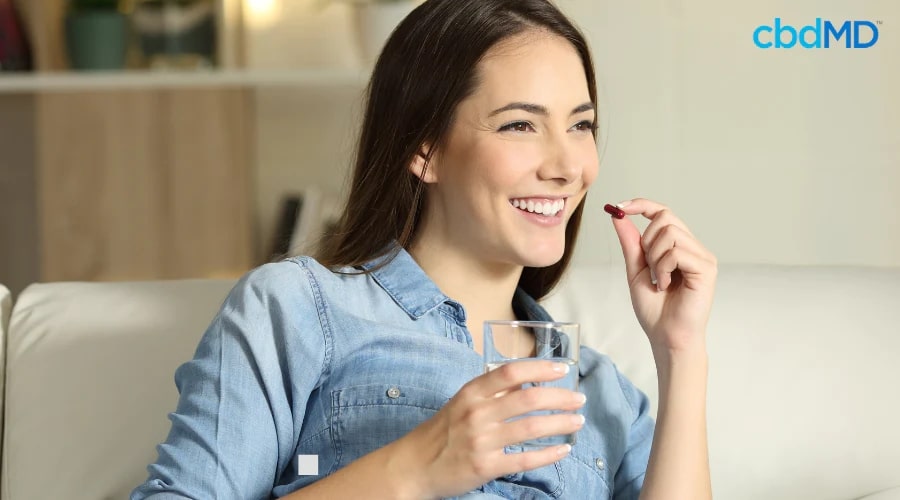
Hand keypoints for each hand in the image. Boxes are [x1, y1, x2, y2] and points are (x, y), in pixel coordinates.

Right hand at [398, 360, 585, 498]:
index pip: (510, 372)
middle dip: (560, 397)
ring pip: (532, 428)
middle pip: (529, 399)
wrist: (414, 466)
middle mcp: (477, 413)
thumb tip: (528, 382)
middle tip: (579, 399)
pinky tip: (563, 450)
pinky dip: (548, 454)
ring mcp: (481, 441)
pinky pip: (525, 459)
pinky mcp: (485, 467)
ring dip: (561, 423)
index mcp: (471, 393)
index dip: (539, 368)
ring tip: (577, 421)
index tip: (561, 369)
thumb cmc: (441, 432)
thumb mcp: (462, 403)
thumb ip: (492, 393)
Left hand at [608, 198, 716, 352]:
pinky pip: (677, 252)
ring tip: (658, 280)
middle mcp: (693, 247)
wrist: (665, 335)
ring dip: (654, 258)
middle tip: (648, 268)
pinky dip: (663, 268)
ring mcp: (702, 256)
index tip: (618, 207)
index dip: (641, 205)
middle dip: (647, 241)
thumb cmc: (654, 308)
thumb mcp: (635, 270)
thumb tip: (618, 216)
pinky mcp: (706, 268)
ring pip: (670, 233)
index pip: (663, 212)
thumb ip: (630, 243)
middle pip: (665, 217)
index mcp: (678, 246)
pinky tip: (665, 285)